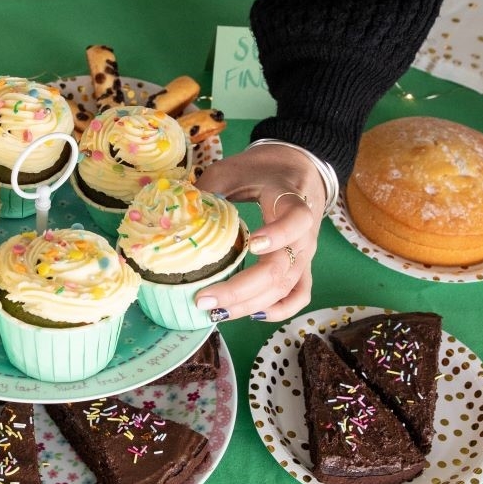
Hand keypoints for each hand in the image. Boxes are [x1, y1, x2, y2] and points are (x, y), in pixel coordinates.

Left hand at [192, 142, 329, 322]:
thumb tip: (176, 214)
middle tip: (204, 299)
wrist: (296, 168)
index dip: (277, 235)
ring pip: (285, 288)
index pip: (296, 220)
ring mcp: (306, 254)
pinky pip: (299, 295)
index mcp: (290, 202)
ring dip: (250, 304)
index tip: (251, 245)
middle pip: (280, 269)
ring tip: (216, 312)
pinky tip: (253, 315)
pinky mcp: (303, 266)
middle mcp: (304, 234)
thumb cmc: (262, 169)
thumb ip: (208, 188)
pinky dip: (280, 309)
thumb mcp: (233, 169)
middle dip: (241, 289)